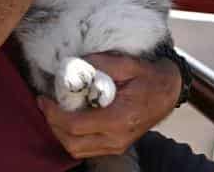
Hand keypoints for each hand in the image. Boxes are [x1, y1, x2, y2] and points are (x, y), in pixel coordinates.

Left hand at [37, 53, 180, 158]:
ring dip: (61, 132)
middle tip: (46, 104)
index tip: (44, 99)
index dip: (54, 114)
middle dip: (53, 124)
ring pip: (77, 150)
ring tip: (55, 111)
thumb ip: (102, 64)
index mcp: (120, 118)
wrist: (169, 91)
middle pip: (72, 143)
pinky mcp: (116, 146)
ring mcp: (117, 145)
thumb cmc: (149, 77)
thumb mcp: (129, 63)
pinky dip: (72, 137)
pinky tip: (69, 119)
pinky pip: (86, 149)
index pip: (76, 125)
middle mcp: (118, 137)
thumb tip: (76, 64)